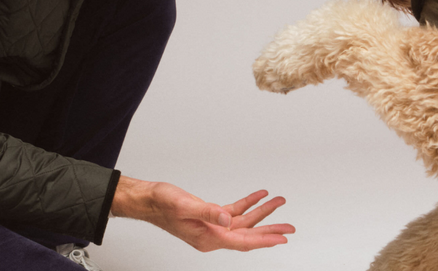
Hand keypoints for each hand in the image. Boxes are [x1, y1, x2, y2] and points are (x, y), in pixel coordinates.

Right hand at [111, 176, 294, 251]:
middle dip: (270, 229)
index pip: (243, 241)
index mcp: (207, 238)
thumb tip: (228, 218)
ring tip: (279, 202)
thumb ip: (208, 212)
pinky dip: (248, 204)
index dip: (264, 239)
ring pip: (243, 223)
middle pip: (248, 235)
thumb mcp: (185, 206)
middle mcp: (212, 235)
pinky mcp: (210, 217)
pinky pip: (234, 212)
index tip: (282, 237)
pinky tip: (259, 196)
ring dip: (262, 213)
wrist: (147, 200)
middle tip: (290, 228)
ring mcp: (212, 227)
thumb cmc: (161, 204)